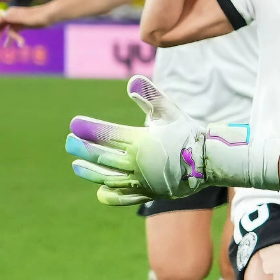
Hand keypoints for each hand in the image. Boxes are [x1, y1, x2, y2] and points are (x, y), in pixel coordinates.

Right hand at [0, 5, 44, 46]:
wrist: (51, 15)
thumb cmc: (38, 16)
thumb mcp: (25, 18)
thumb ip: (13, 17)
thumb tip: (0, 13)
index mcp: (11, 13)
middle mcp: (12, 16)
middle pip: (1, 26)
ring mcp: (18, 20)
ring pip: (8, 30)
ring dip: (5, 38)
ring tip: (1, 47)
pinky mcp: (24, 24)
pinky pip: (15, 32)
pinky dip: (13, 38)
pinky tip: (11, 45)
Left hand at [65, 76, 208, 204]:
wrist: (210, 161)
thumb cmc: (187, 132)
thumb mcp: (170, 110)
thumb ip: (150, 96)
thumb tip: (131, 81)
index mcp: (142, 141)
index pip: (107, 134)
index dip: (88, 129)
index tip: (74, 124)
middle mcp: (139, 162)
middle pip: (102, 156)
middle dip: (83, 148)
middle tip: (69, 142)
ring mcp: (143, 181)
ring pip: (109, 178)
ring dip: (90, 172)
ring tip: (76, 165)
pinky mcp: (150, 194)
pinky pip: (126, 198)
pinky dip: (111, 196)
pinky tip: (100, 192)